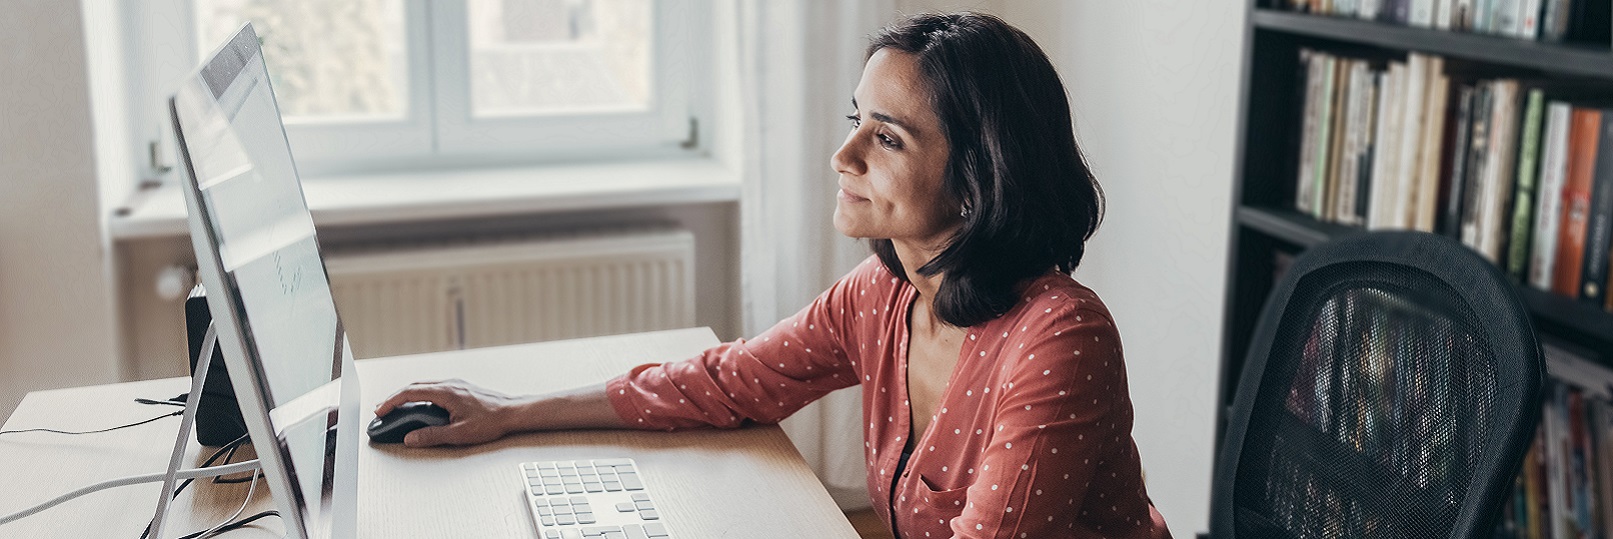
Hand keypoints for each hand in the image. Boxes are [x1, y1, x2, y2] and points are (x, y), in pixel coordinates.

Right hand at [374, 379, 524, 446]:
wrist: (513, 412)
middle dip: (395, 397)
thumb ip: (432, 436)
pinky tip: (421, 404)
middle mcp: (449, 384)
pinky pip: (435, 387)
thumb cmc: (491, 421)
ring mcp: (456, 384)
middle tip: (382, 409)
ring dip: (408, 395)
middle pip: (414, 386)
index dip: (391, 401)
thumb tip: (410, 438)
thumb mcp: (459, 434)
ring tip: (397, 406)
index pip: (410, 392)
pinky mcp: (462, 388)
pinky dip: (421, 394)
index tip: (380, 410)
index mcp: (445, 392)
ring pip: (425, 385)